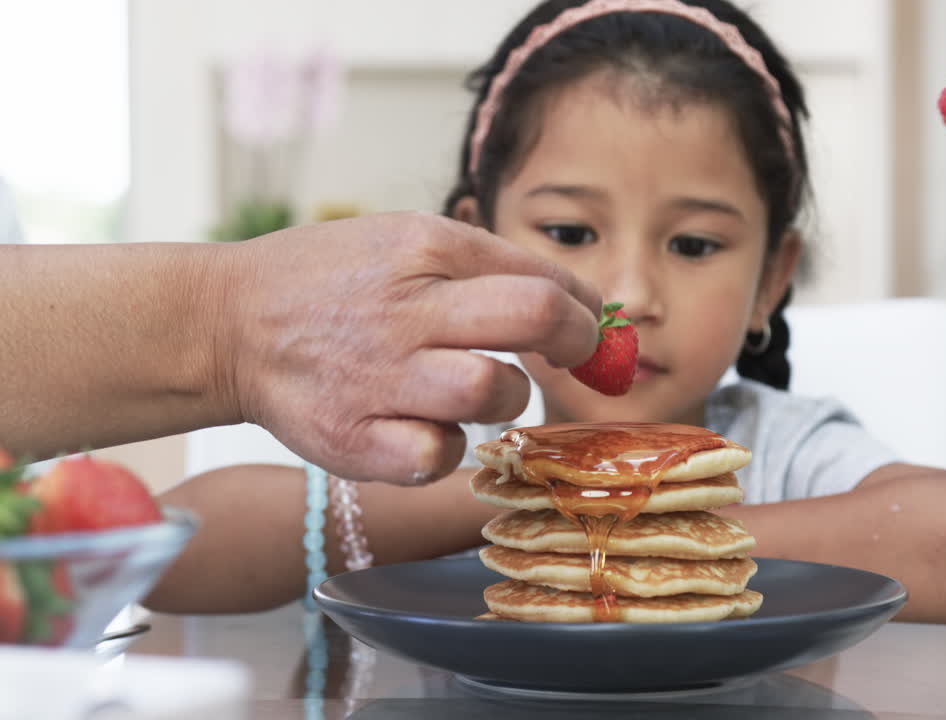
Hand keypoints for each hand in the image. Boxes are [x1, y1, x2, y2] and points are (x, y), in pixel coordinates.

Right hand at [217, 212, 600, 484]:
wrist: (226, 322)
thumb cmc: (334, 283)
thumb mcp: (404, 239)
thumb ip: (487, 265)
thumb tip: (580, 301)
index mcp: (424, 248)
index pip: (544, 278)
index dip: (586, 310)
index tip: (592, 327)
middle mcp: (406, 309)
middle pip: (535, 319)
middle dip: (577, 342)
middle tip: (574, 356)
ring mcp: (378, 377)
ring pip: (493, 393)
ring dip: (503, 398)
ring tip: (475, 389)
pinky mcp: (352, 439)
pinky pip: (438, 456)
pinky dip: (445, 450)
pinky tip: (425, 428)